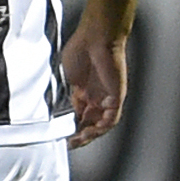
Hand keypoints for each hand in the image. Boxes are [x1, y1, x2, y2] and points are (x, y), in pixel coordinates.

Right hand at [62, 25, 127, 148]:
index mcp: (84, 90)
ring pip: (102, 124)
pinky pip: (112, 118)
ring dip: (91, 134)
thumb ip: (69, 93)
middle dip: (81, 134)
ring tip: (79, 140)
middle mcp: (97, 96)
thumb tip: (65, 110)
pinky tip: (92, 130)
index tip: (62, 135)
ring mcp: (107, 97)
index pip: (79, 114)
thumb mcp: (68, 76)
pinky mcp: (117, 96)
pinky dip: (102, 127)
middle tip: (71, 142)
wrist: (96, 37)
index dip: (71, 126)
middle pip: (91, 122)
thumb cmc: (80, 49)